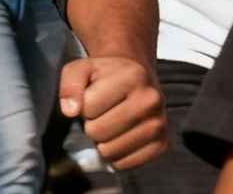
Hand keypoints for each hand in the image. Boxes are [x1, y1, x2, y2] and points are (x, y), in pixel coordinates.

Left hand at [59, 55, 165, 170]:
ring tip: (109, 125)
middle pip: (98, 132)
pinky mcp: (162, 144)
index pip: (88, 107)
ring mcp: (159, 124)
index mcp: (132, 76)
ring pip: (110, 151)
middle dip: (91, 125)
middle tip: (99, 114)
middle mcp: (151, 100)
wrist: (135, 81)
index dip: (83, 106)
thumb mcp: (82, 70)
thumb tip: (70, 111)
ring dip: (101, 142)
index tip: (92, 98)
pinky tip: (119, 137)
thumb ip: (70, 85)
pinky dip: (115, 155)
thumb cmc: (105, 76)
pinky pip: (125, 164)